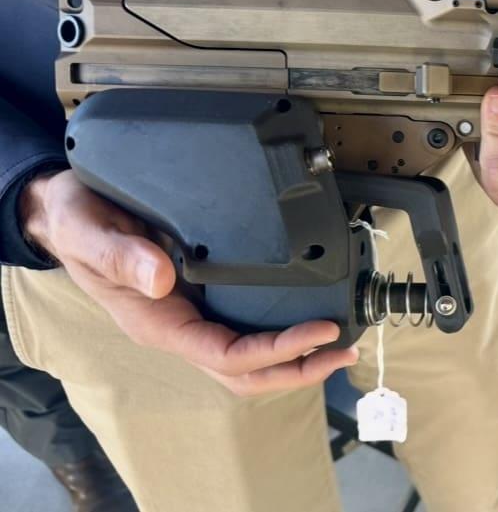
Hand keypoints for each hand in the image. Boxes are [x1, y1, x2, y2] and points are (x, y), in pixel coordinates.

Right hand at [19, 170, 357, 395]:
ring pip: (247, 358)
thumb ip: (121, 256)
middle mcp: (178, 327)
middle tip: (344, 350)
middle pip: (244, 371)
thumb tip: (162, 279)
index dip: (276, 350)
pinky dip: (280, 333)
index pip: (224, 354)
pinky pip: (244, 328)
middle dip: (297, 368)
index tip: (319, 331)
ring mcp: (191, 317)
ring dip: (294, 357)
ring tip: (338, 344)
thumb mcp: (89, 231)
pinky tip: (310, 318)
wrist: (67, 211)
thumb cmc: (78, 222)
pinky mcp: (203, 299)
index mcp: (157, 321)